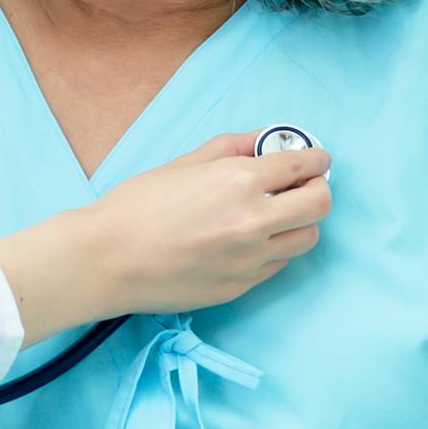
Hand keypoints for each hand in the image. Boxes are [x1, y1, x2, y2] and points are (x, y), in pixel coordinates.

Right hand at [0, 132, 329, 334]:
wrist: (107, 259)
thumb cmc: (137, 206)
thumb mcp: (184, 163)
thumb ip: (232, 147)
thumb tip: (263, 141)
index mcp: (239, 181)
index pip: (304, 165)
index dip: (316, 158)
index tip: (316, 158)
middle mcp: (254, 221)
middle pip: (320, 204)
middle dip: (319, 188)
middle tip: (303, 185)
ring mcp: (250, 259)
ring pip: (306, 238)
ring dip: (300, 222)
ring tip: (276, 215)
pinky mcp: (240, 287)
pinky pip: (277, 264)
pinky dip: (274, 248)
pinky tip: (250, 240)